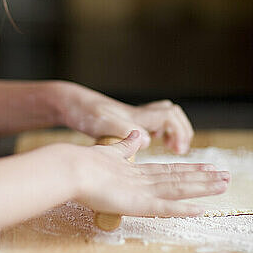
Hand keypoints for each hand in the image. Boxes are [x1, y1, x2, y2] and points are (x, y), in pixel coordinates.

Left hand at [63, 83, 193, 153]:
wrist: (70, 104)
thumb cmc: (84, 113)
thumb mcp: (103, 123)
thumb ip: (124, 130)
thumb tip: (147, 140)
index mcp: (136, 116)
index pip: (169, 116)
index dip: (179, 131)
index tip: (177, 149)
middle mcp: (137, 115)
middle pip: (172, 112)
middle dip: (181, 129)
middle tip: (179, 148)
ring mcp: (132, 117)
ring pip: (163, 115)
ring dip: (172, 129)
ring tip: (171, 146)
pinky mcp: (124, 121)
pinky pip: (150, 122)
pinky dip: (158, 131)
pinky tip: (148, 143)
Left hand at [72, 130, 229, 217]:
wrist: (70, 170)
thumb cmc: (86, 162)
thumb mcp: (110, 150)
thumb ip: (127, 145)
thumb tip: (142, 134)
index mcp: (137, 175)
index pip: (170, 172)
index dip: (190, 170)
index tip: (209, 167)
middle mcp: (143, 186)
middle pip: (179, 182)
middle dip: (203, 180)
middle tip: (227, 179)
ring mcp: (140, 196)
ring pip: (177, 191)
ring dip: (200, 189)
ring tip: (222, 185)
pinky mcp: (134, 204)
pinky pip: (162, 207)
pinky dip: (181, 209)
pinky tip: (199, 209)